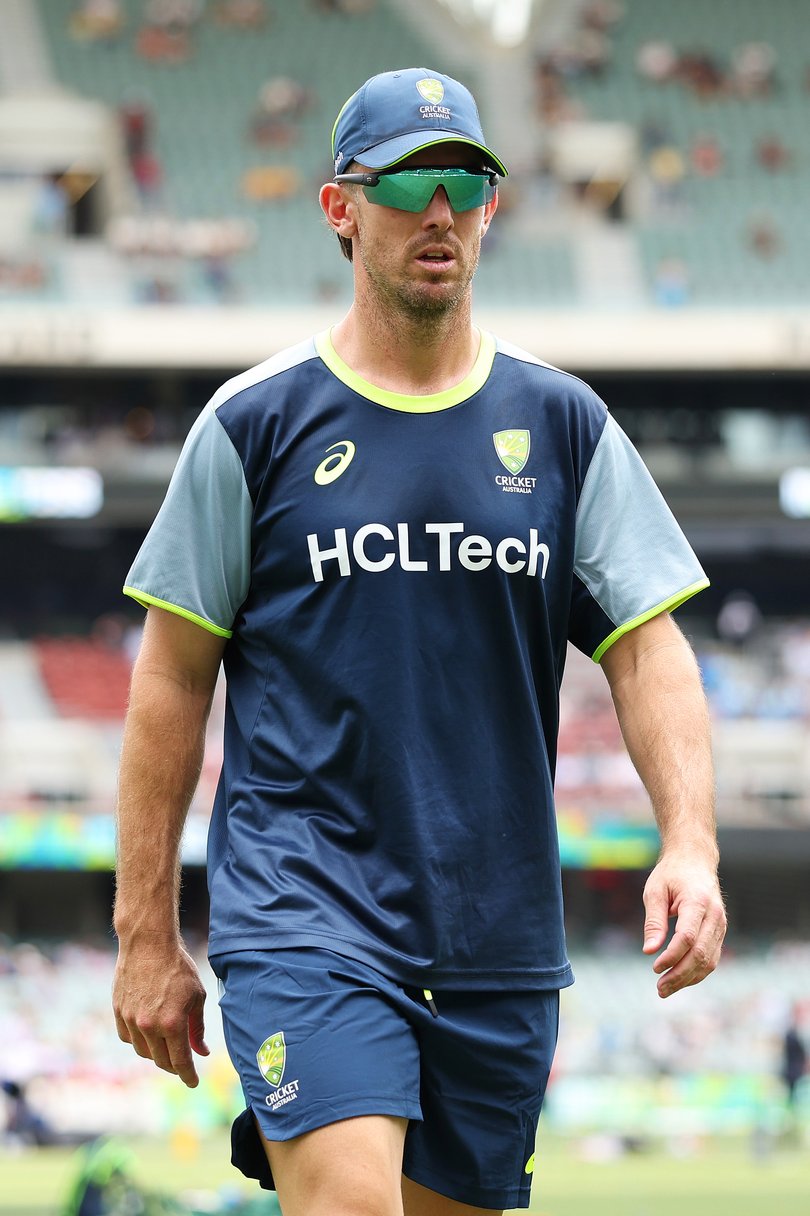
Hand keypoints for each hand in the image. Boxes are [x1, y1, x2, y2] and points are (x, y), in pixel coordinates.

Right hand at [113, 938, 209, 1086]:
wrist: (148, 944)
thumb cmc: (178, 968)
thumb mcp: (197, 996)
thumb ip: (197, 1028)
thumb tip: (202, 1051)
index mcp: (172, 1023)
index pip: (180, 1062)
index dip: (188, 1076)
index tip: (193, 1083)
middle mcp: (149, 1026)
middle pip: (161, 1060)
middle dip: (174, 1066)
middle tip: (183, 1064)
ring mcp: (131, 1020)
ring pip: (144, 1052)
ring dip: (157, 1054)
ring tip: (167, 1046)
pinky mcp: (118, 1012)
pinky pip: (128, 1038)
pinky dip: (139, 1041)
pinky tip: (148, 1033)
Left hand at [641, 851, 726, 997]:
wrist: (695, 860)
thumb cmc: (671, 874)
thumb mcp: (655, 890)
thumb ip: (654, 921)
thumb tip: (649, 951)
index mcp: (697, 902)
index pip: (687, 937)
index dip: (672, 956)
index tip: (654, 968)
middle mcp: (714, 915)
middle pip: (701, 954)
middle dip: (680, 975)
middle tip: (659, 989)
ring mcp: (721, 924)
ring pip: (709, 960)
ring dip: (688, 978)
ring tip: (665, 988)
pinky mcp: (720, 931)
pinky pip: (712, 957)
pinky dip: (697, 972)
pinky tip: (679, 979)